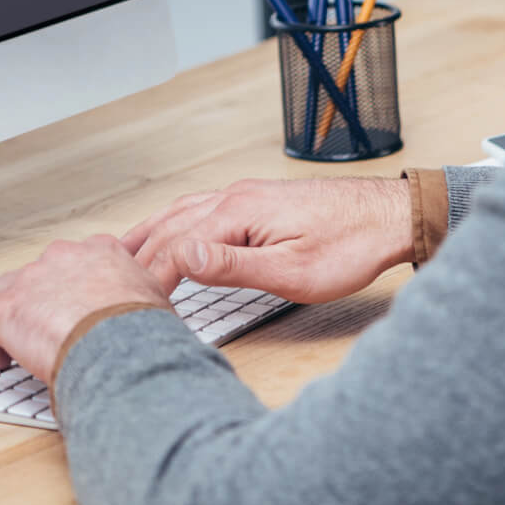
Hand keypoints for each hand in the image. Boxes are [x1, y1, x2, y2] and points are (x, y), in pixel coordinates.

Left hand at [0, 235, 170, 385]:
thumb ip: (141, 296)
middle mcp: (60, 259)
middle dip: (28, 309)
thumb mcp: (155, 302)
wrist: (125, 344)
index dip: (61, 292)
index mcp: (98, 252)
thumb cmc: (146, 331)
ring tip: (3, 359)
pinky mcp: (3, 313)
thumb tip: (149, 314)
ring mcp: (28, 283)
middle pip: (30, 279)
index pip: (69, 265)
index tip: (62, 313)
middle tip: (34, 339)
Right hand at [121, 177, 411, 304]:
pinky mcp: (256, 200)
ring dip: (149, 237)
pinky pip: (199, 209)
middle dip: (139, 260)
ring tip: (121, 259)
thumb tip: (182, 256)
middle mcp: (234, 197)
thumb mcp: (293, 271)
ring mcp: (244, 194)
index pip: (174, 249)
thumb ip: (234, 265)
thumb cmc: (351, 246)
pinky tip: (170, 234)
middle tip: (114, 291)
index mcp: (237, 213)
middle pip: (169, 228)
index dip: (150, 282)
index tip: (133, 310)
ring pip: (180, 213)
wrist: (390, 216)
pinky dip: (173, 225)